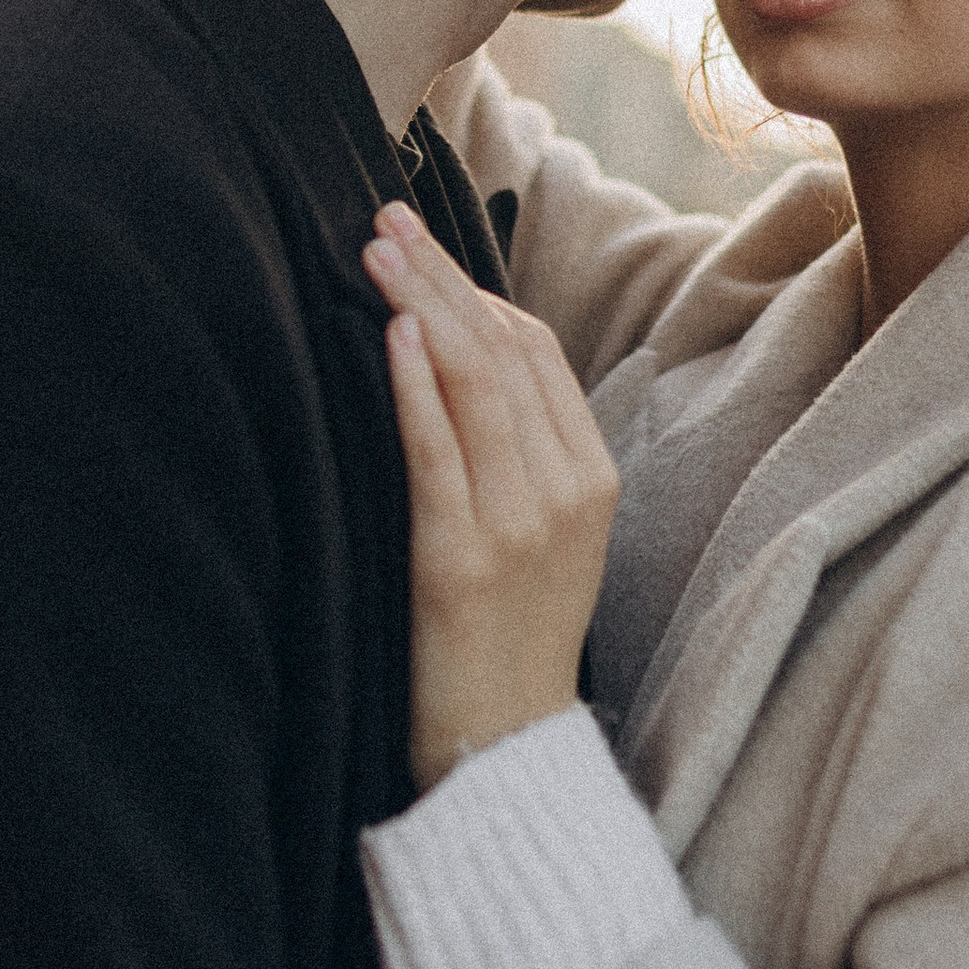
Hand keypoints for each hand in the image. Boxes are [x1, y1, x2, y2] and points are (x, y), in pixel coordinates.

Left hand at [363, 202, 618, 793]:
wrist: (504, 747)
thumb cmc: (505, 635)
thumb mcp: (537, 534)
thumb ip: (514, 451)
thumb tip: (447, 355)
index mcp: (590, 478)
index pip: (535, 354)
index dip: (476, 289)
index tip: (420, 245)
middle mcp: (565, 491)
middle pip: (505, 352)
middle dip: (443, 277)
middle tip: (387, 220)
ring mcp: (519, 525)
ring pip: (475, 387)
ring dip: (422, 308)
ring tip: (378, 252)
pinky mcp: (461, 561)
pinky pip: (439, 455)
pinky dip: (416, 389)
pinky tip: (394, 335)